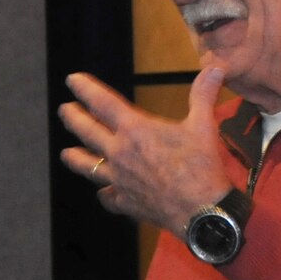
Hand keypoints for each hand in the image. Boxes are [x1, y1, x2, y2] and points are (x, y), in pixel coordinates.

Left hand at [60, 66, 230, 234]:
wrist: (202, 211)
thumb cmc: (201, 166)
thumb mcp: (203, 125)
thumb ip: (202, 94)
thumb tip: (216, 68)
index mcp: (135, 130)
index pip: (102, 103)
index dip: (85, 89)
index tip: (72, 80)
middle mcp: (120, 154)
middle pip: (86, 132)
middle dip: (73, 118)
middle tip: (64, 111)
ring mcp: (119, 180)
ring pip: (87, 167)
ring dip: (76, 158)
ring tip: (66, 153)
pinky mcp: (125, 202)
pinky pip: (107, 197)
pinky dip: (105, 193)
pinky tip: (104, 192)